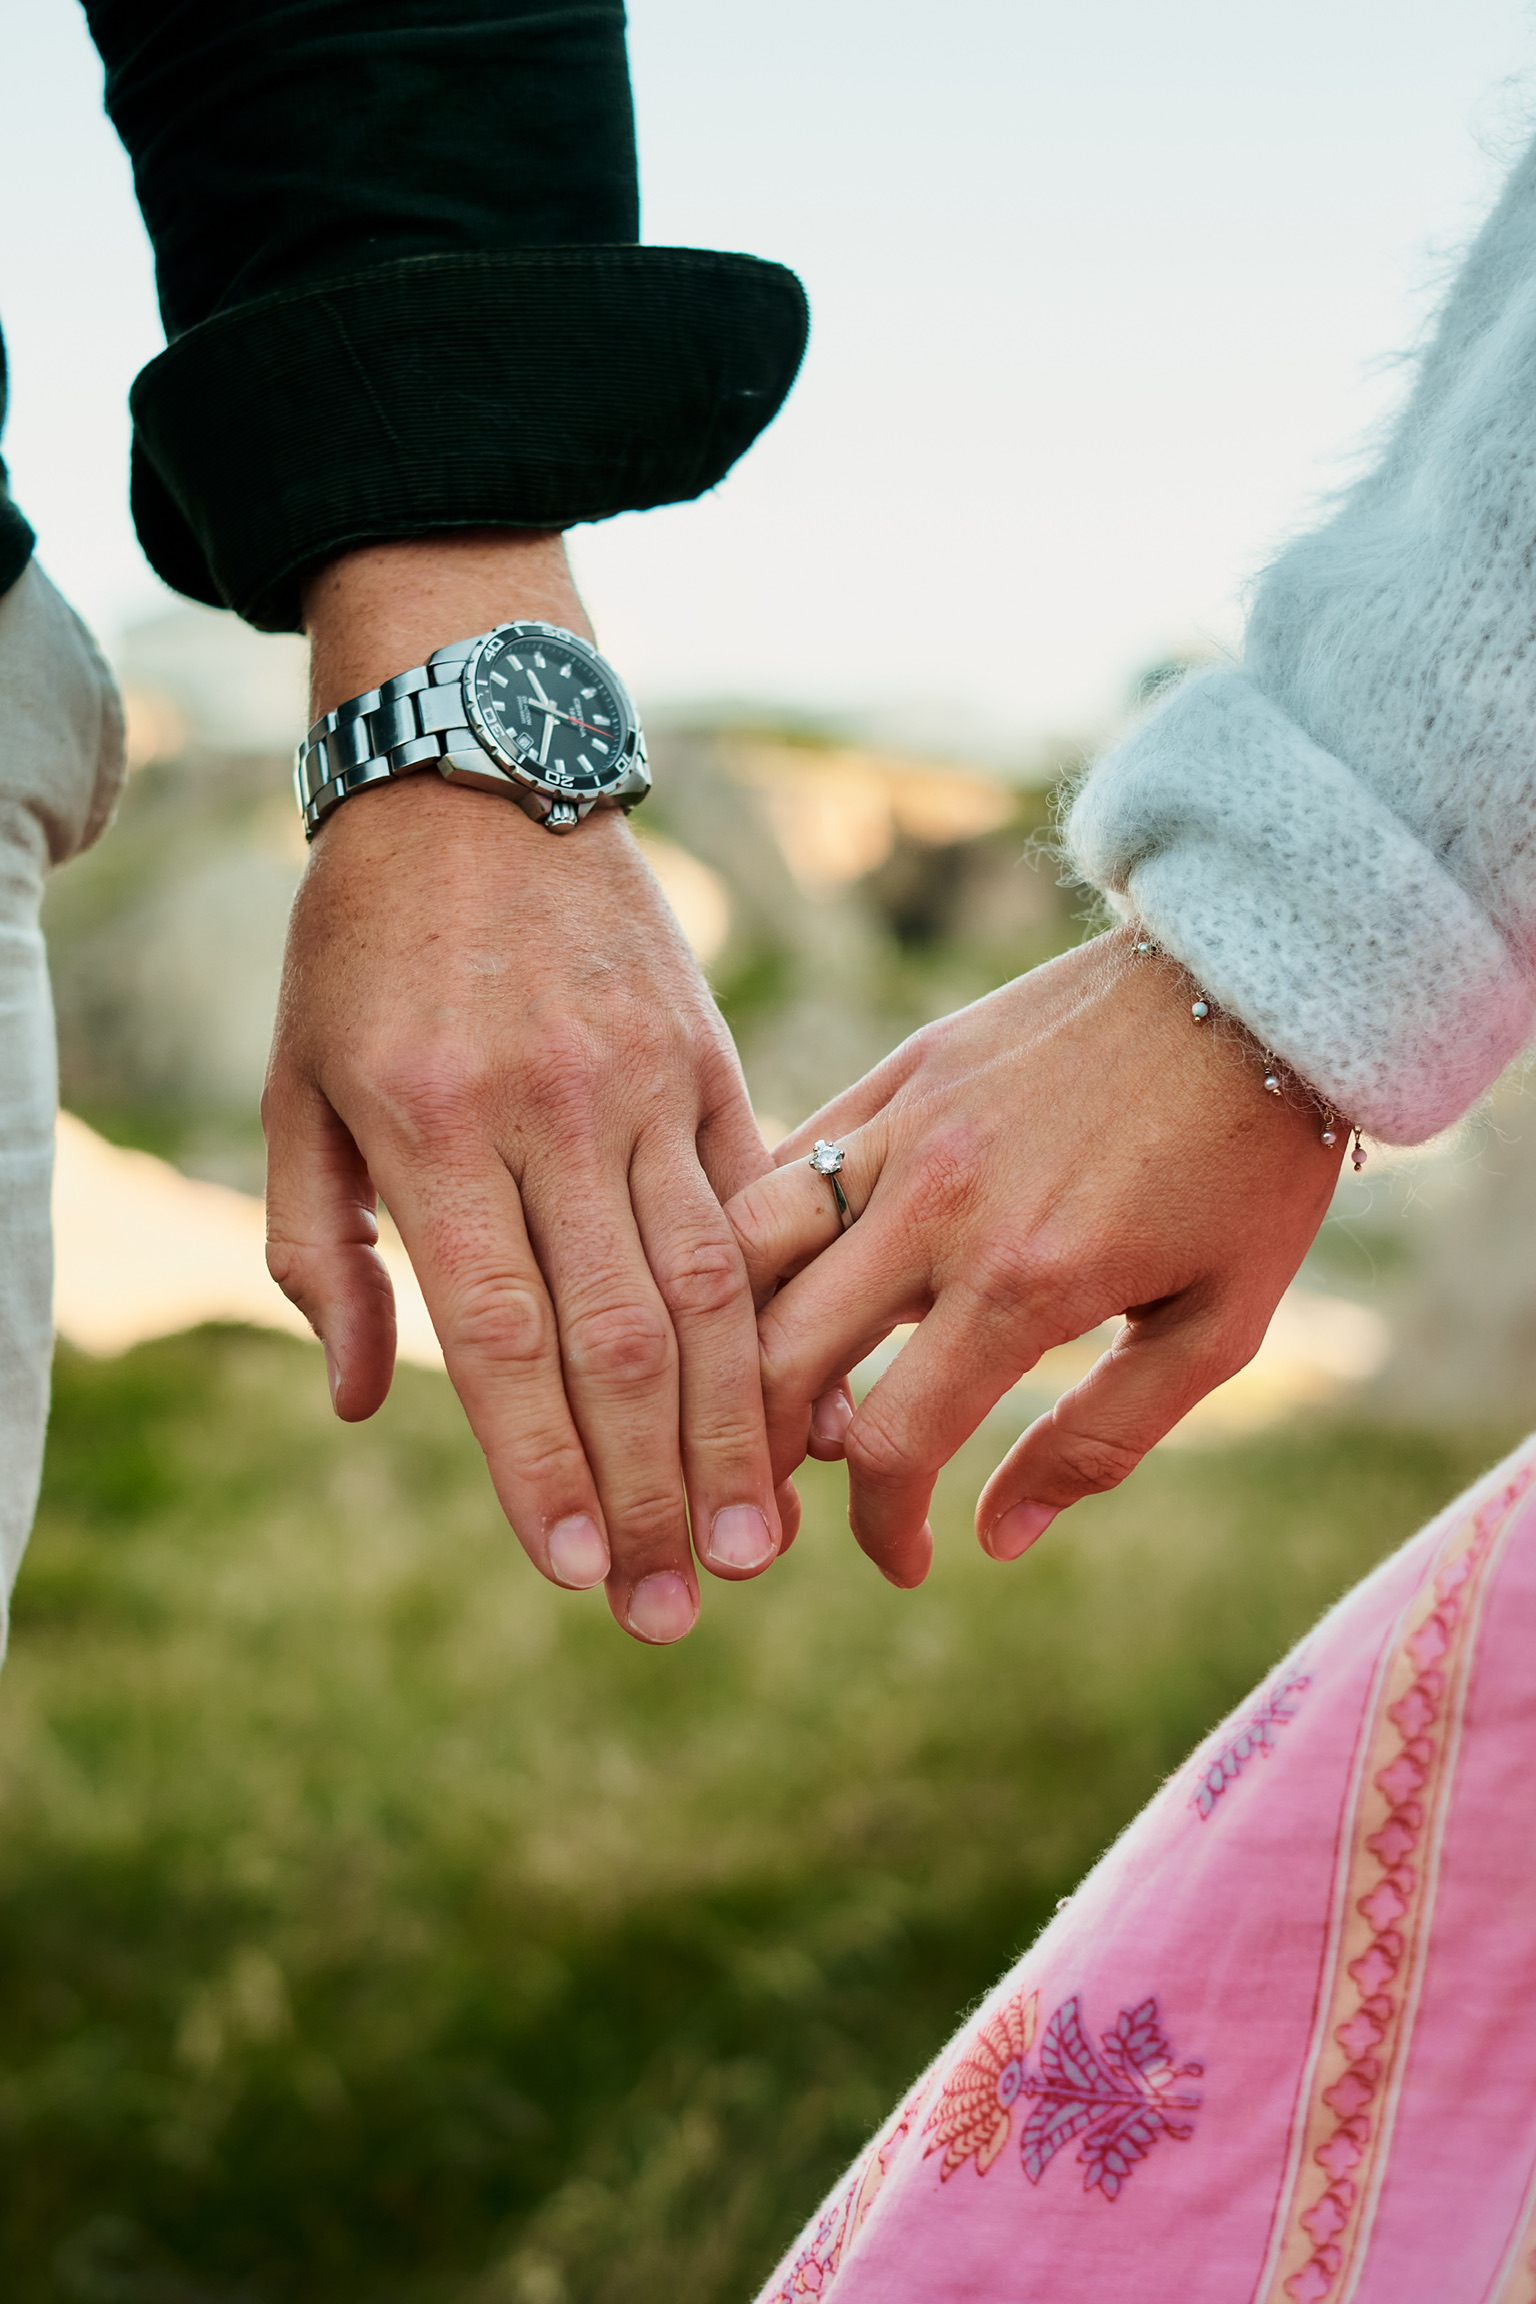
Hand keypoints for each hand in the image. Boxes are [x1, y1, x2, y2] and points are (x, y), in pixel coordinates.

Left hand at [263, 531, 793, 1642]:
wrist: (478, 774)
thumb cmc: (362, 948)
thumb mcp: (297, 1089)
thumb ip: (323, 1249)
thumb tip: (367, 1401)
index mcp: (431, 1127)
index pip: (505, 1336)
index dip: (546, 1470)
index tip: (583, 1578)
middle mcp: (550, 1112)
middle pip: (623, 1334)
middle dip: (657, 1488)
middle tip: (683, 1609)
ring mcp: (644, 1081)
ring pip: (712, 1283)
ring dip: (738, 1427)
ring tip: (762, 1544)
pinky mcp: (708, 1058)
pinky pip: (761, 1198)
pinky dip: (789, 1310)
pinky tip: (817, 1398)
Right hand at [725, 930, 1344, 1585]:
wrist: (1253, 987)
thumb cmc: (1249, 1169)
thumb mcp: (1215, 1328)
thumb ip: (1100, 1441)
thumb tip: (994, 1537)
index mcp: (1023, 1283)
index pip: (890, 1445)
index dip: (881, 1528)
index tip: (906, 1560)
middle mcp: (938, 1205)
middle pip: (778, 1356)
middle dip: (766, 1453)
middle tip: (794, 1499)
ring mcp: (905, 1128)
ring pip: (747, 1249)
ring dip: (735, 1339)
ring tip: (764, 1392)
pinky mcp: (897, 1073)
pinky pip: (784, 1162)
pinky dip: (763, 1238)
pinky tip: (788, 1285)